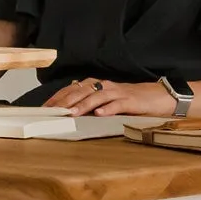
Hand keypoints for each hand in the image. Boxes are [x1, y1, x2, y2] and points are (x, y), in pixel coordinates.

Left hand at [45, 77, 176, 116]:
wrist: (157, 96)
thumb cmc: (129, 99)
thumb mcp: (105, 98)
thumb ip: (88, 98)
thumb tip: (68, 99)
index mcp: (96, 85)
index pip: (71, 90)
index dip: (57, 98)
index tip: (43, 109)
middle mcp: (104, 86)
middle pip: (80, 92)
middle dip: (64, 102)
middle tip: (51, 112)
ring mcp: (117, 93)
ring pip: (96, 97)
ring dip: (82, 105)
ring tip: (70, 113)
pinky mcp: (130, 101)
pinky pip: (117, 104)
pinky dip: (108, 109)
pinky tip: (99, 114)